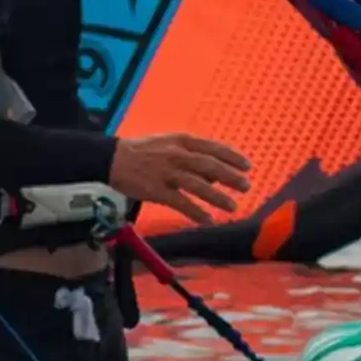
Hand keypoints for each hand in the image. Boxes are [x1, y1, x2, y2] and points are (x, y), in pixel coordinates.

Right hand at [109, 134, 251, 225]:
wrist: (113, 158)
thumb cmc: (143, 150)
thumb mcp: (169, 143)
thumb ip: (192, 154)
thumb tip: (215, 172)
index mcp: (181, 141)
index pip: (212, 148)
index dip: (232, 157)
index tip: (247, 166)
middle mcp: (176, 155)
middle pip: (209, 166)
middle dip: (230, 177)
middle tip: (246, 186)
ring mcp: (166, 173)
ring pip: (198, 185)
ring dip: (217, 197)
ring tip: (232, 207)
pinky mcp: (156, 190)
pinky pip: (181, 202)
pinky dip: (196, 212)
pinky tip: (208, 220)